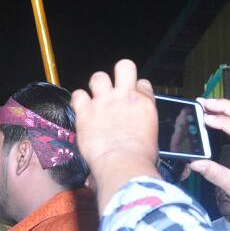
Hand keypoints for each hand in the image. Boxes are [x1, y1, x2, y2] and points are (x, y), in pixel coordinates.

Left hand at [71, 60, 160, 209]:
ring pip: (98, 76)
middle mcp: (124, 97)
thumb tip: (137, 132)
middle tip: (114, 88)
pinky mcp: (85, 111)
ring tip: (96, 99)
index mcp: (144, 103)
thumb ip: (143, 125)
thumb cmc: (140, 158)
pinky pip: (77, 95)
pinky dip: (78, 101)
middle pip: (124, 66)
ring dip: (96, 86)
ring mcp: (104, 101)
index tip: (131, 100)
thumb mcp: (152, 137)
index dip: (136, 90)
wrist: (123, 164)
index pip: (143, 83)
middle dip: (120, 73)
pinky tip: (81, 110)